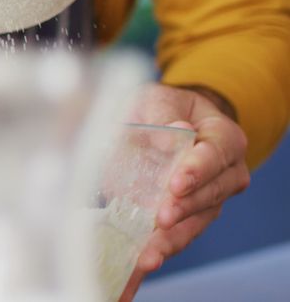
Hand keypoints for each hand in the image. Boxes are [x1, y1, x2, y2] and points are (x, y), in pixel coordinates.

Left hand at [117, 84, 249, 300]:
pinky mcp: (185, 218)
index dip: (198, 170)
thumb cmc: (157, 109)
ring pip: (195, 223)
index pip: (217, 153)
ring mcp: (207, 199)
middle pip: (211, 195)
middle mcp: (224, 172)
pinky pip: (176, 236)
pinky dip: (158, 250)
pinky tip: (140, 264)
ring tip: (148, 255)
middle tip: (161, 219)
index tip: (176, 184)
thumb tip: (175, 129)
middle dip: (185, 209)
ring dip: (171, 240)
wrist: (153, 123)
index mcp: (222, 136)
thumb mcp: (154, 99)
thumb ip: (162, 113)